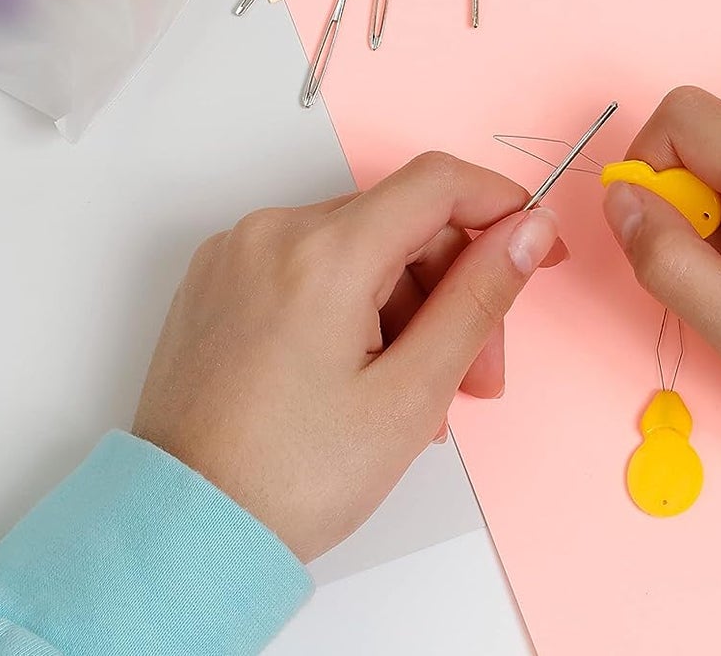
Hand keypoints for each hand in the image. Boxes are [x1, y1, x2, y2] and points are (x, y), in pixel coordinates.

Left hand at [132, 155, 562, 561]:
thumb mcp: (412, 396)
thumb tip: (530, 230)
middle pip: (402, 224)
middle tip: (479, 378)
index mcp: (322, 253)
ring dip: (408, 308)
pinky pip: (311, 268)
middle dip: (455, 290)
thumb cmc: (291, 480)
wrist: (180, 538)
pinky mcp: (217, 281)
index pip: (437, 182)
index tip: (540, 248)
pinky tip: (367, 376)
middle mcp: (273, 233)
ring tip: (419, 400)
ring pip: (360, 249)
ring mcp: (237, 254)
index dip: (502, 205)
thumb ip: (479, 299)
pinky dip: (354, 307)